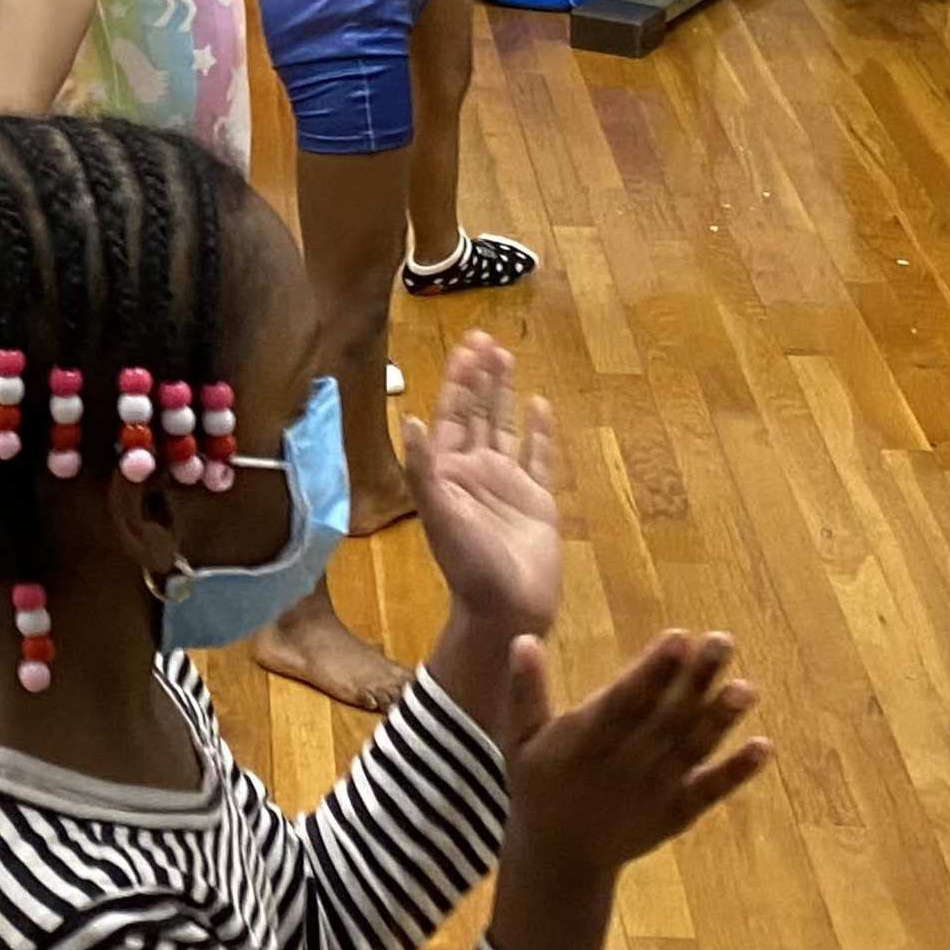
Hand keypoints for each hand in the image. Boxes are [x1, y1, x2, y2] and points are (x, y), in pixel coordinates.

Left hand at [405, 333, 559, 649]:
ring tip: (506, 356)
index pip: (452, 416)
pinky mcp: (537, 499)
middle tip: (484, 338)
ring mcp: (507, 484)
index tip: (465, 348)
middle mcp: (477, 471)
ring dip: (504, 392)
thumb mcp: (439, 515)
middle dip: (479, 377)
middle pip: (478, 413)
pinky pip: (538, 457)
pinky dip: (539, 431)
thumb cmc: (468, 565)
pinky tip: (540, 404)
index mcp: (450, 472)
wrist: (507, 610)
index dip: (457, 382)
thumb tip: (410, 419)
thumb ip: (424, 469)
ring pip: (506, 426)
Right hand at [500, 627, 771, 880]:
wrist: (561, 860)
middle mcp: (626, 765)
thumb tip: (523, 638)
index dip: (652, 671)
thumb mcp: (518, 741)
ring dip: (720, 720)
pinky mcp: (676, 813)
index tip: (679, 637)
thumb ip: (525, 692)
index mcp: (586, 741)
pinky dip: (736, 772)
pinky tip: (763, 748)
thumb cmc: (540, 786)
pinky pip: (709, 791)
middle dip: (696, 679)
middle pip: (666, 716)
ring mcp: (655, 791)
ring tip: (748, 689)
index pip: (625, 700)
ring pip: (691, 749)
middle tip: (724, 641)